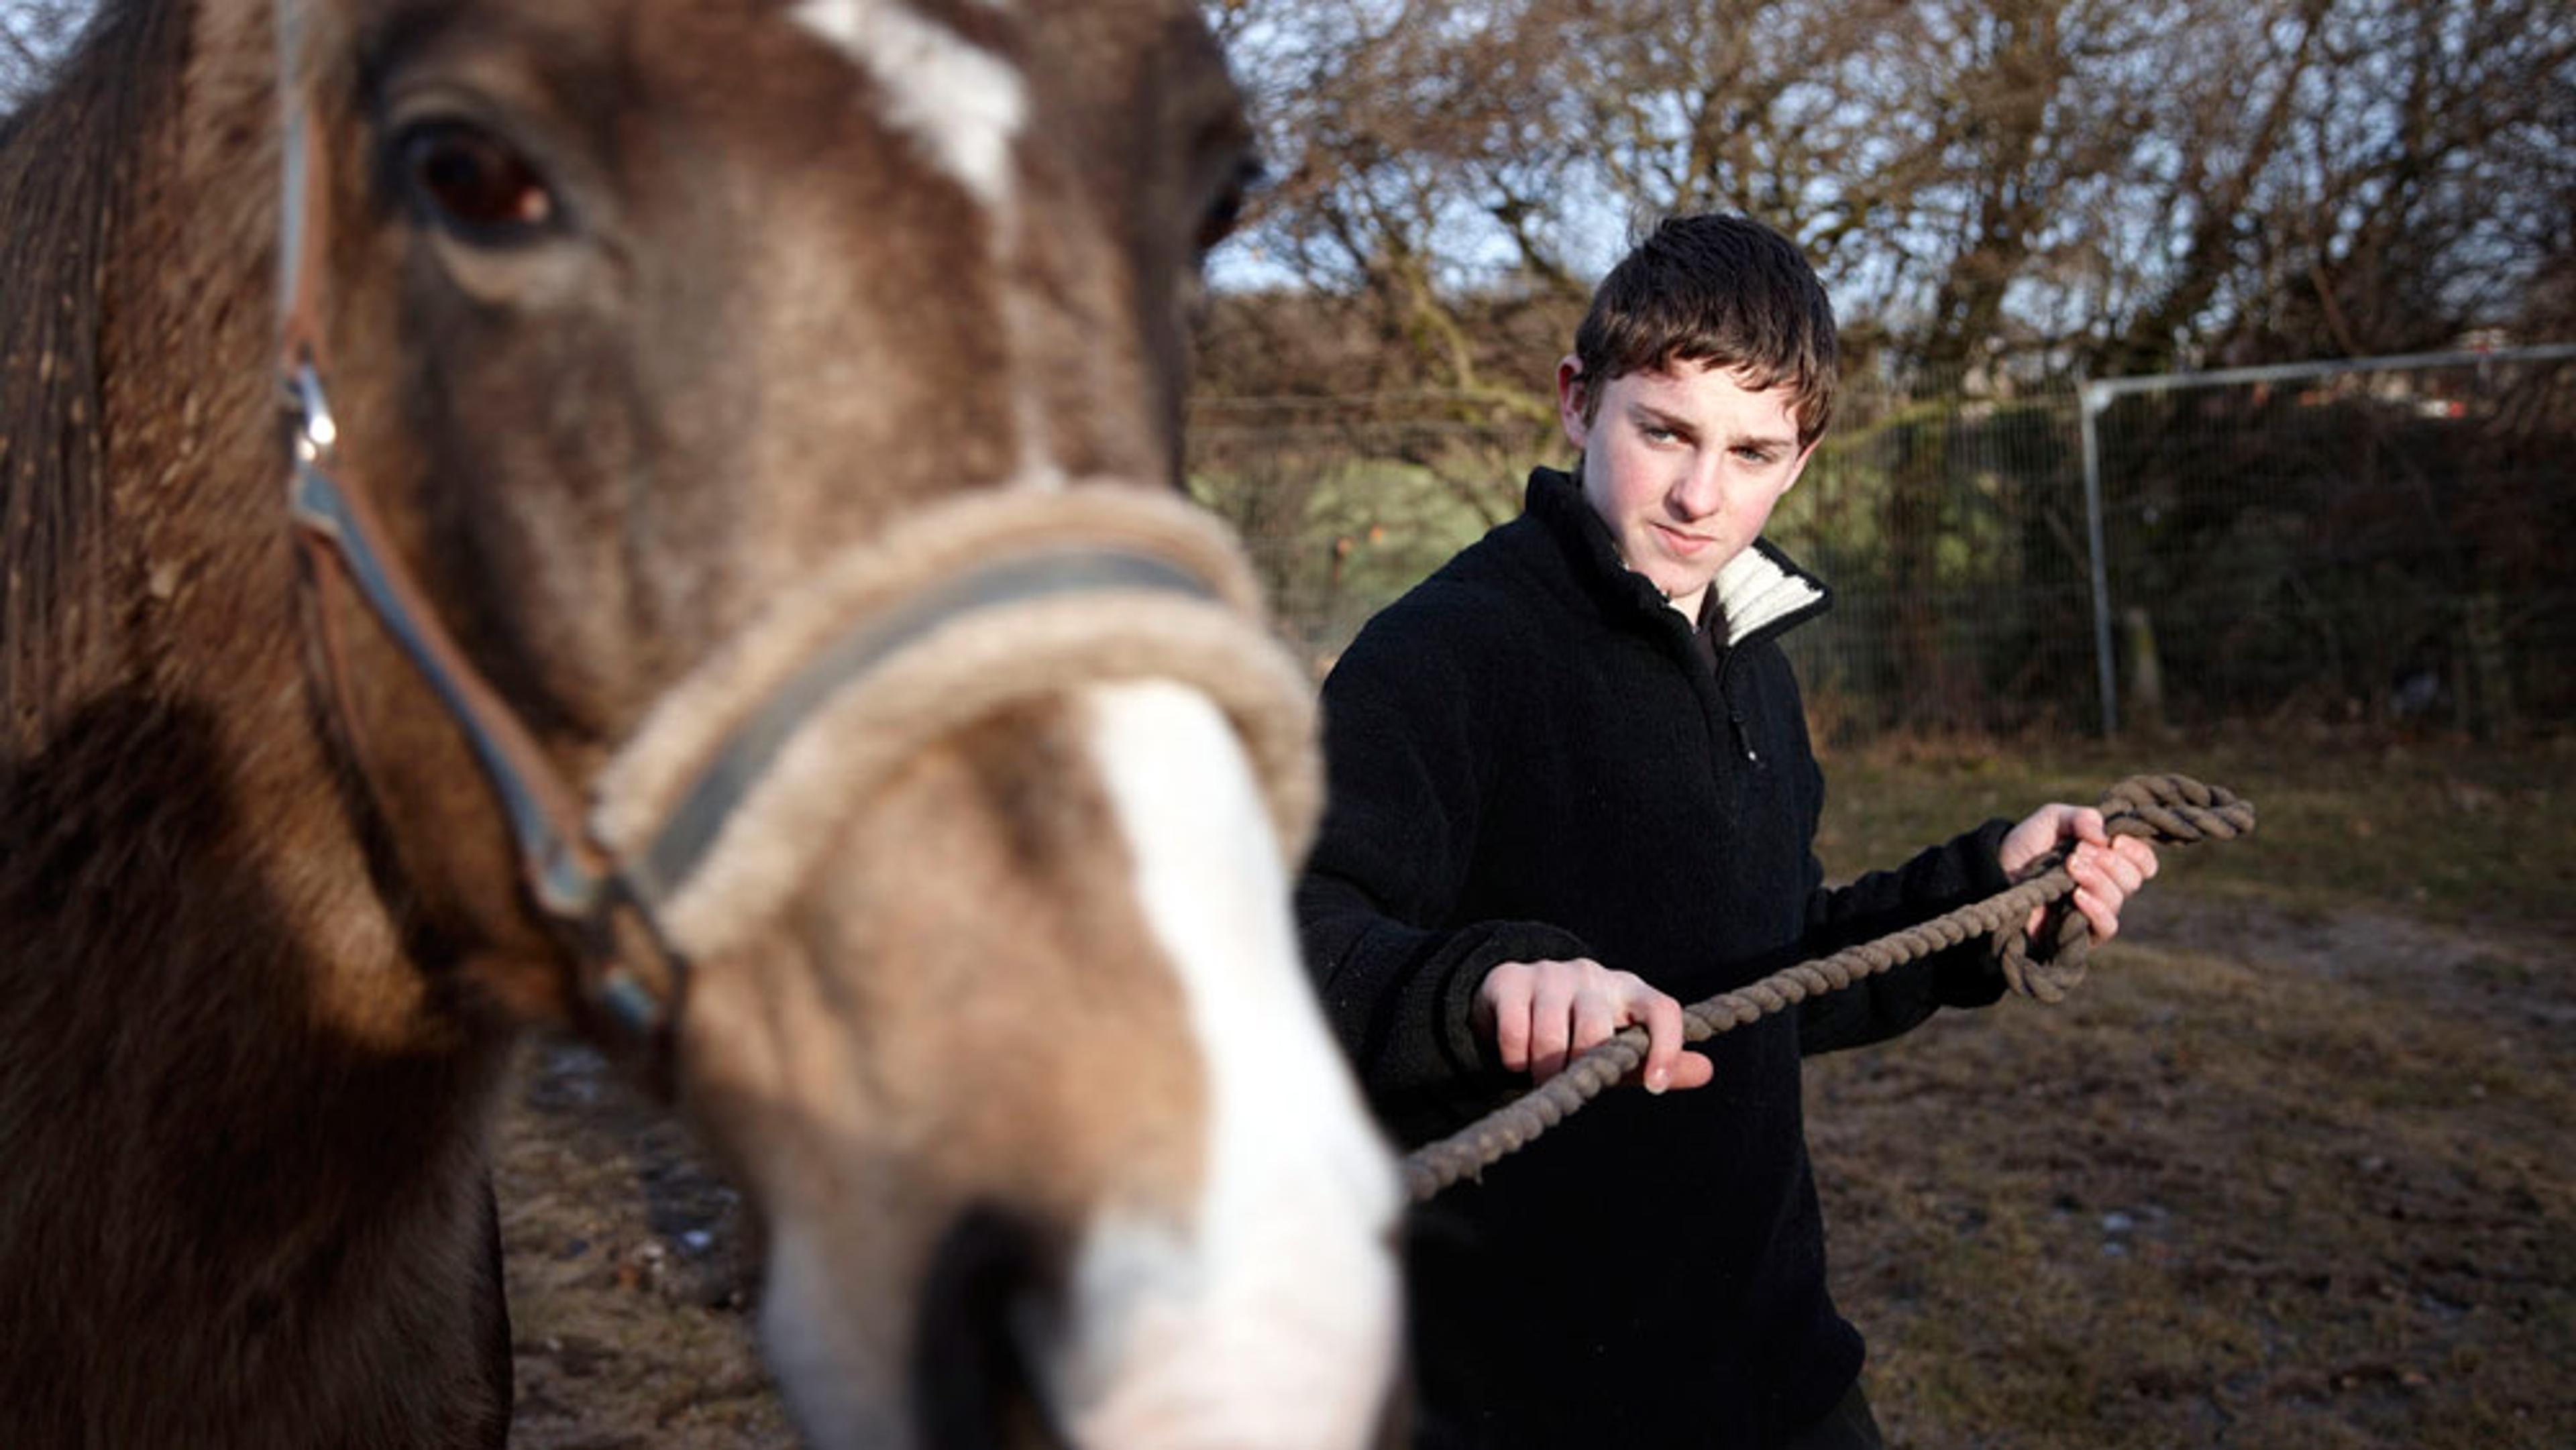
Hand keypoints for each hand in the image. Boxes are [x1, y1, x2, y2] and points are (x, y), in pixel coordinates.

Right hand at [1472, 958, 1713, 1093]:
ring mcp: (1550, 973)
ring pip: (1550, 1037)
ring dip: (1543, 1071)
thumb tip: (1707, 1071)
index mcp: (1629, 990)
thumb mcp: (1623, 1049)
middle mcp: (1592, 974)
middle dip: (1579, 1069)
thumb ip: (1662, 1062)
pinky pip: (1515, 1034)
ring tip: (1543, 1077)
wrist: (1517, 999)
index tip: (1656, 1085)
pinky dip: (1515, 1060)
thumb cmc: (1582, 1032)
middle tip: (1570, 1084)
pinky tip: (1519, 1059)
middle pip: (1595, 1031)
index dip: (1666, 1047)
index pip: (1661, 1010)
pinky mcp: (1511, 979)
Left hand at [1998, 804, 2159, 941]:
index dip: (2137, 851)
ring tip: (2070, 866)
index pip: (2143, 862)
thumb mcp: (2052, 820)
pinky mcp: (2081, 933)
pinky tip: (2077, 895)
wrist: (1994, 874)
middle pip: (2132, 879)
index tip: (2114, 840)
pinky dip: (2096, 909)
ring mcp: (2094, 910)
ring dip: (2098, 880)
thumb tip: (2104, 834)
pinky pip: (2106, 927)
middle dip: (2110, 862)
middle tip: (2079, 852)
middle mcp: (2106, 886)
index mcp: (2108, 859)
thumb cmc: (2027, 846)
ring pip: (2118, 899)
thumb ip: (2079, 818)